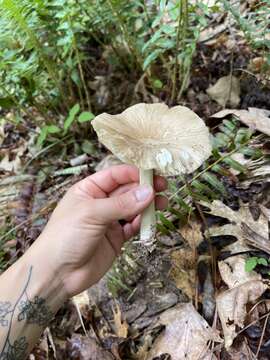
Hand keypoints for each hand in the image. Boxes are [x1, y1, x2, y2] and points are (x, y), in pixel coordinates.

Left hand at [28, 165, 166, 297]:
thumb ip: (122, 204)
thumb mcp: (92, 214)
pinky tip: (148, 223)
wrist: (58, 274)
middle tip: (163, 188)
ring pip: (133, 208)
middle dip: (144, 189)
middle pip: (127, 190)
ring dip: (147, 206)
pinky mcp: (116, 238)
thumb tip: (149, 192)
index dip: (134, 173)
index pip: (115, 175)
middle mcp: (100, 203)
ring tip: (162, 205)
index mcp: (89, 190)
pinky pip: (133, 226)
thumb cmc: (66, 236)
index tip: (153, 175)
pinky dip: (142, 223)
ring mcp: (109, 221)